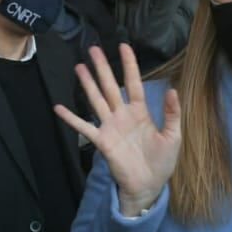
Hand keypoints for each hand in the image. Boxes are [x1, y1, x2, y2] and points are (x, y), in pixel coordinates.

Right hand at [55, 43, 181, 217]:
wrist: (149, 185)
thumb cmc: (162, 162)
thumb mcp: (173, 136)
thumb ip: (172, 113)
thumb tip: (172, 90)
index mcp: (140, 112)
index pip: (133, 83)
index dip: (129, 65)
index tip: (124, 46)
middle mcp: (122, 115)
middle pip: (110, 86)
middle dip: (103, 68)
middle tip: (94, 49)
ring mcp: (110, 127)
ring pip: (97, 100)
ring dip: (88, 84)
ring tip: (79, 67)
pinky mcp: (102, 141)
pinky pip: (84, 127)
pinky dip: (71, 118)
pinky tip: (59, 107)